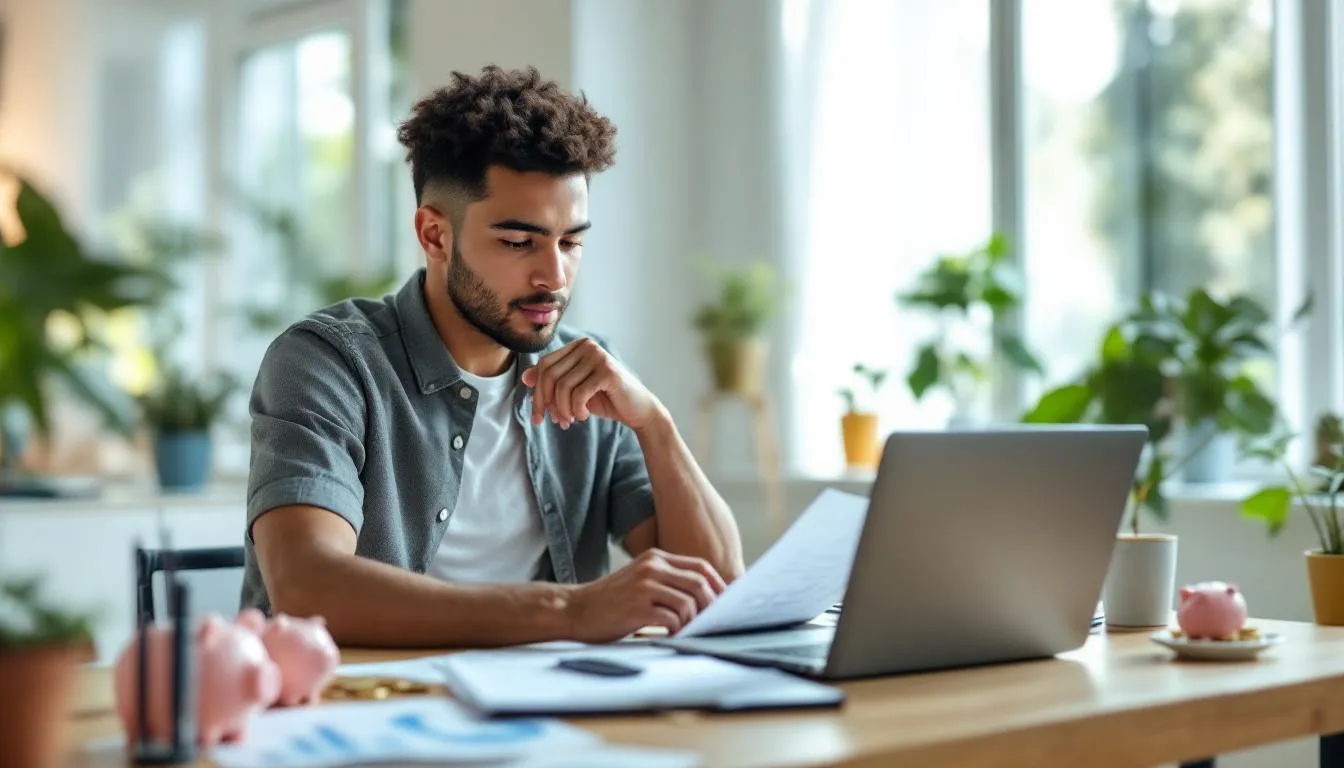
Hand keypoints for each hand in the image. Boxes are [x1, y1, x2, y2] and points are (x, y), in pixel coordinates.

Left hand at [520, 338, 661, 429]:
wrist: (637, 410)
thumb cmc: (605, 399)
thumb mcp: (574, 391)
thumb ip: (552, 383)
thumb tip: (525, 377)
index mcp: (577, 346)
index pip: (544, 365)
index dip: (537, 392)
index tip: (538, 415)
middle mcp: (587, 346)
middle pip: (549, 374)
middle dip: (546, 402)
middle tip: (553, 421)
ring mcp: (598, 356)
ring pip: (562, 386)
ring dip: (563, 409)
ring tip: (569, 421)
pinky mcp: (608, 372)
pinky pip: (578, 394)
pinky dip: (577, 410)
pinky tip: (584, 416)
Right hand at [564, 548, 727, 641]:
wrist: (576, 609)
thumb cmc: (612, 601)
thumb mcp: (641, 580)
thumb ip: (668, 581)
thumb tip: (705, 598)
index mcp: (656, 558)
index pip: (700, 566)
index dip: (718, 584)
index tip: (725, 601)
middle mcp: (652, 567)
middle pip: (699, 583)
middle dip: (710, 605)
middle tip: (709, 621)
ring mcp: (644, 586)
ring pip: (689, 603)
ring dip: (691, 621)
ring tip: (682, 630)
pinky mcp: (638, 607)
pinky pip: (672, 620)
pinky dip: (676, 631)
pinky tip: (669, 635)